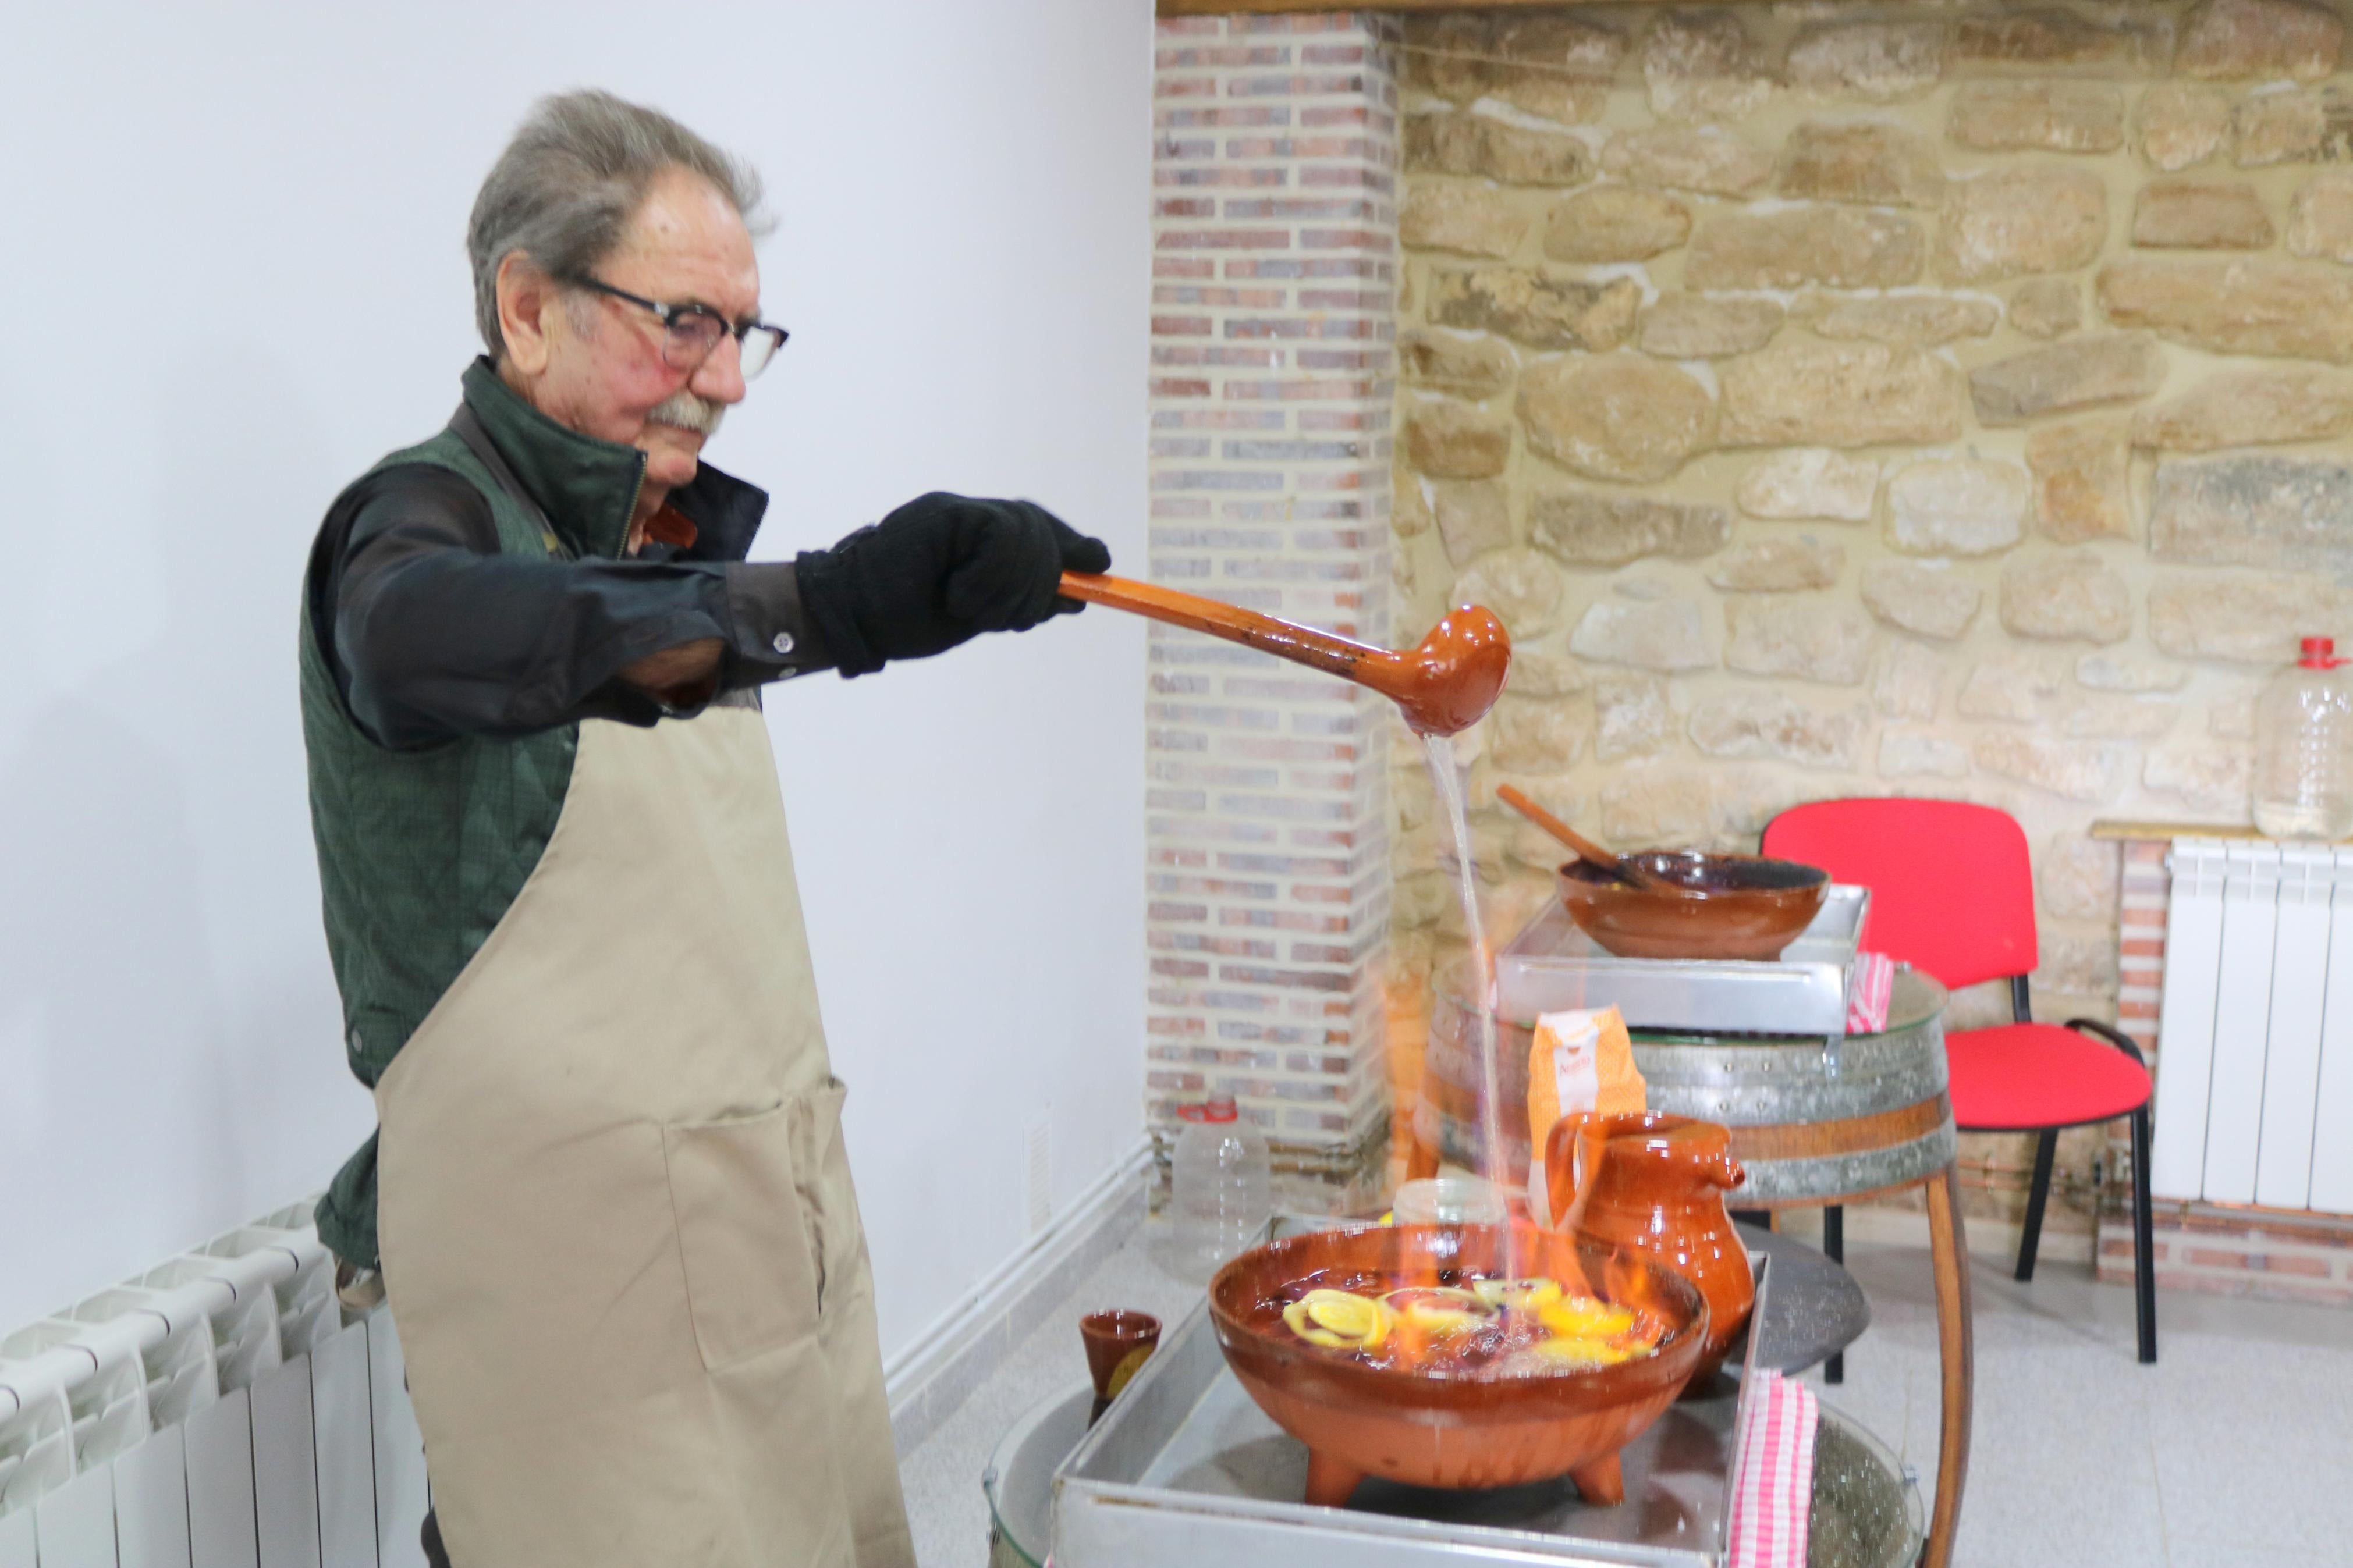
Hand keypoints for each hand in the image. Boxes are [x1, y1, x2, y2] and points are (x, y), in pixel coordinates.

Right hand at [795, 492, 1110, 676]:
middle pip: (1039, 531)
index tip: (1098, 564)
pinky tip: (958, 596)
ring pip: (1025, 536)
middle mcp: (970, 516)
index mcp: (977, 537)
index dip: (1071, 545)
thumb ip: (1024, 598)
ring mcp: (958, 510)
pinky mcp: (947, 513)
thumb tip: (1080, 595)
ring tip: (967, 609)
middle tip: (996, 617)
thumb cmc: (903, 620)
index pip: (1038, 528)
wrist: (851, 617)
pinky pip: (1000, 536)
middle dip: (1038, 582)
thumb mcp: (979, 613)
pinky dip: (987, 577)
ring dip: (1006, 591)